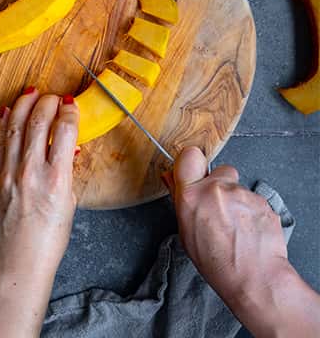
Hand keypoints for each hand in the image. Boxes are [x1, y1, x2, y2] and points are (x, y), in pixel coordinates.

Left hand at [0, 89, 77, 281]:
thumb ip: (67, 171)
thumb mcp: (69, 202)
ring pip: (14, 125)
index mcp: (56, 180)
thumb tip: (67, 146)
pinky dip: (4, 122)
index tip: (71, 104)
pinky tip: (9, 110)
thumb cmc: (49, 237)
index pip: (64, 132)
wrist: (21, 257)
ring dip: (24, 104)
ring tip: (32, 93)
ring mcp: (8, 172)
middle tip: (53, 96)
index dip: (69, 112)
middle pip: (38, 122)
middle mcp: (30, 171)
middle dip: (47, 102)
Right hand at [170, 149, 297, 315]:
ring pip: (239, 187)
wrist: (255, 278)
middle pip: (220, 171)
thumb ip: (180, 201)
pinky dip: (253, 212)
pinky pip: (255, 200)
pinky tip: (251, 231)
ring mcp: (242, 194)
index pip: (189, 156)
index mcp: (191, 195)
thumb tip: (171, 179)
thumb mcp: (187, 233)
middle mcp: (216, 189)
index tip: (195, 173)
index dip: (193, 162)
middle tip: (221, 207)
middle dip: (221, 184)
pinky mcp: (263, 202)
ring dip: (238, 200)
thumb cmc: (218, 263)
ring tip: (239, 227)